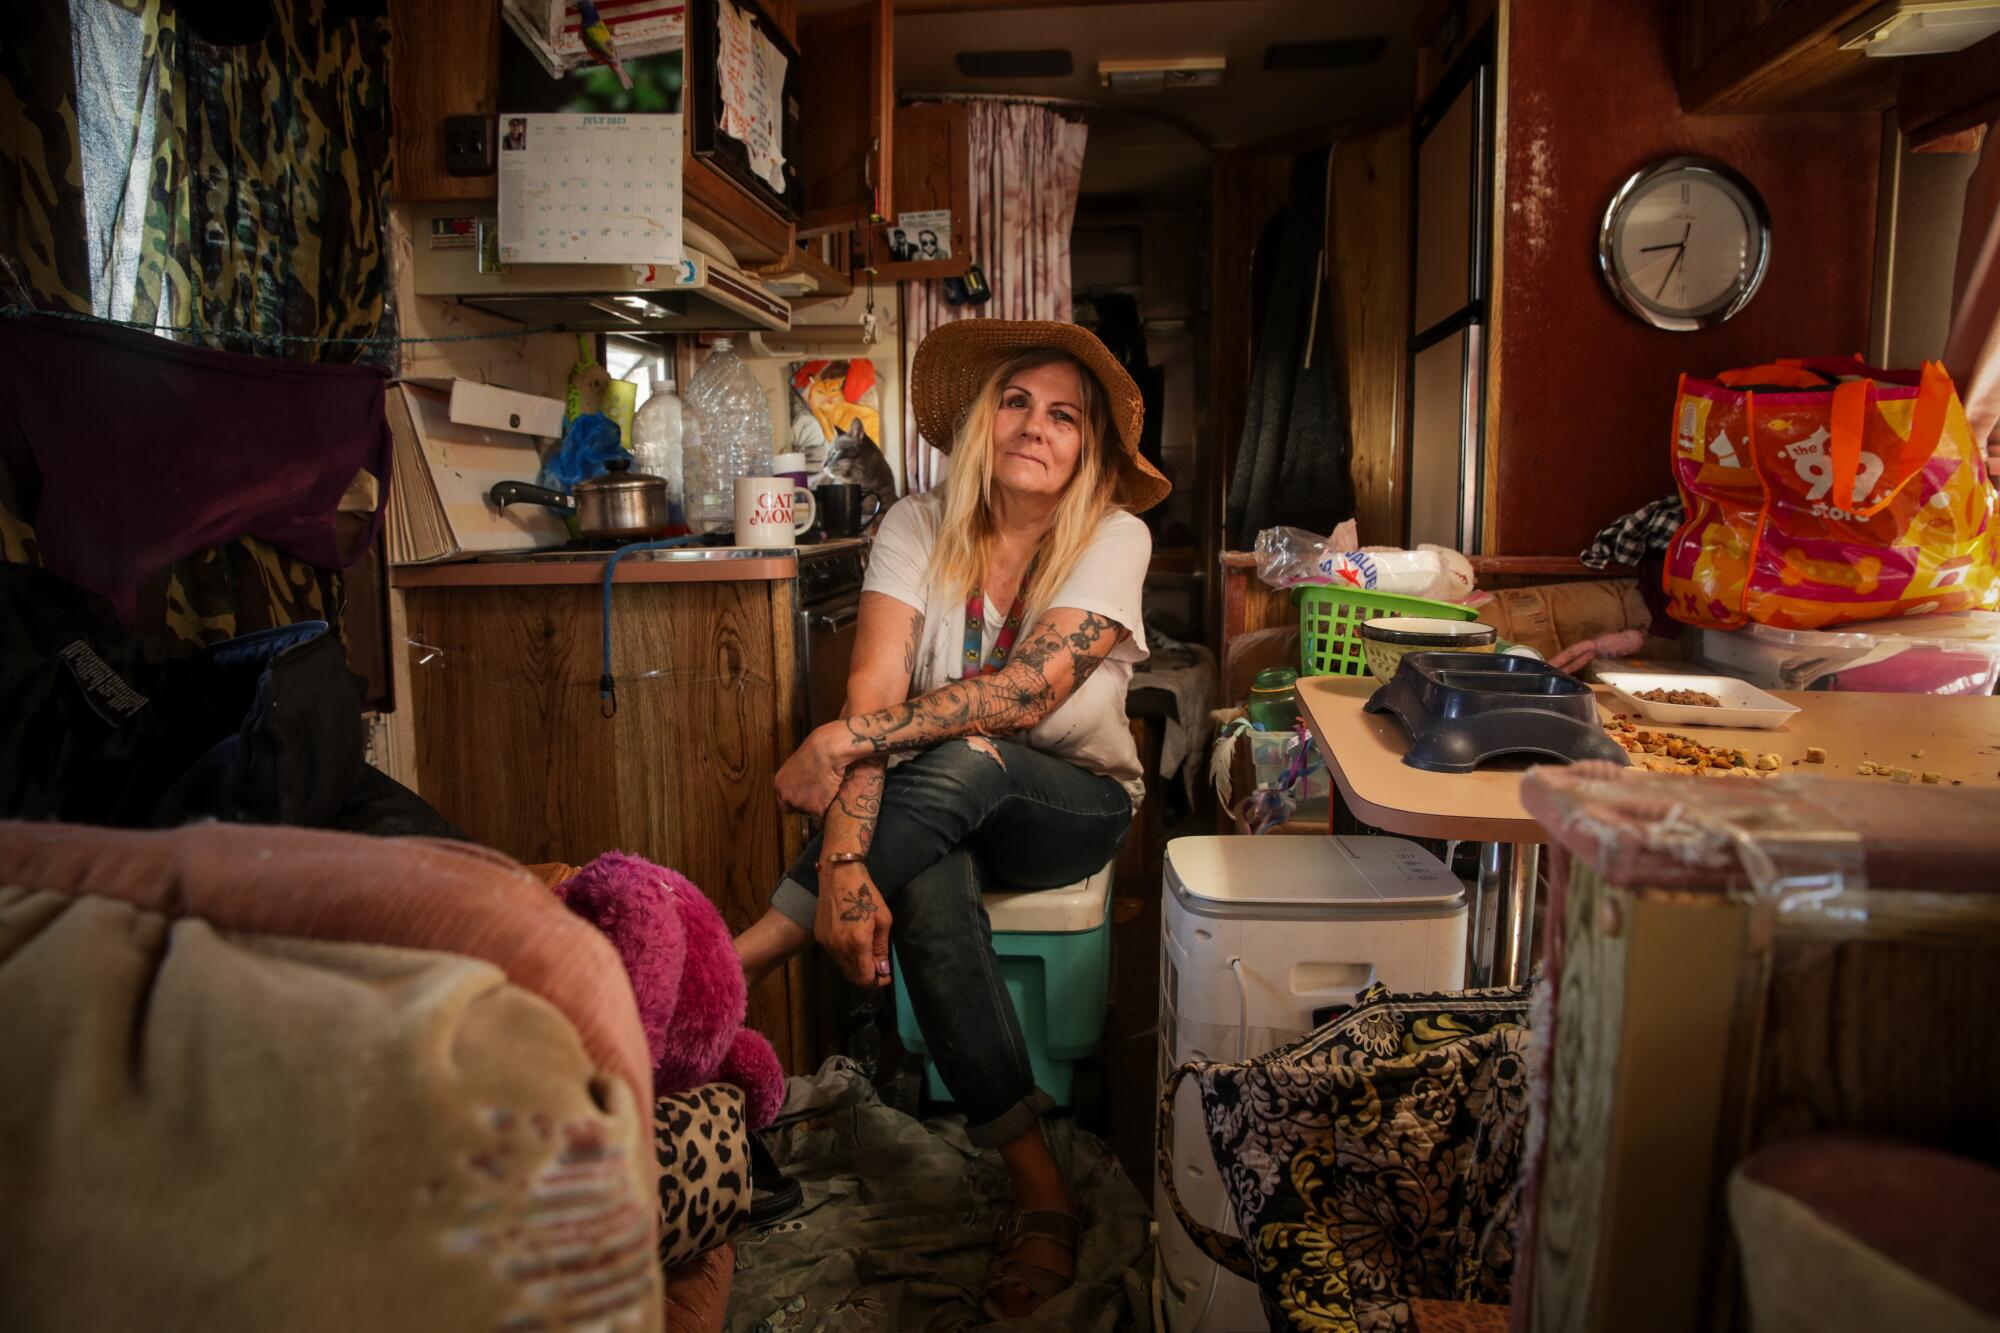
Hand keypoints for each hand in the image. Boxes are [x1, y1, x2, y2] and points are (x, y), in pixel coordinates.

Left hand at [775, 722, 855, 815]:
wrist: (829, 749)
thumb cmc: (819, 749)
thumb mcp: (799, 764)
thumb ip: (797, 778)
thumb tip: (804, 784)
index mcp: (780, 784)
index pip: (784, 803)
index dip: (797, 800)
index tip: (806, 797)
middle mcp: (787, 796)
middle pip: (797, 810)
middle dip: (808, 804)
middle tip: (820, 794)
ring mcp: (801, 804)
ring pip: (811, 813)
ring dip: (819, 806)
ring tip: (829, 791)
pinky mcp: (816, 809)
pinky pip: (822, 818)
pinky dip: (828, 811)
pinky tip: (834, 798)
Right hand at [815, 862, 892, 986]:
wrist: (839, 874)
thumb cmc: (866, 893)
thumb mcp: (883, 920)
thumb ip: (881, 948)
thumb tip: (882, 970)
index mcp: (857, 943)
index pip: (865, 977)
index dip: (878, 981)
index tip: (886, 976)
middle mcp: (839, 948)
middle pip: (853, 976)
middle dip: (868, 977)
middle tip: (880, 969)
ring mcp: (827, 943)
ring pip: (843, 967)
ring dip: (857, 968)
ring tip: (869, 956)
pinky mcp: (820, 937)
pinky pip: (835, 956)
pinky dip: (846, 957)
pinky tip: (855, 946)